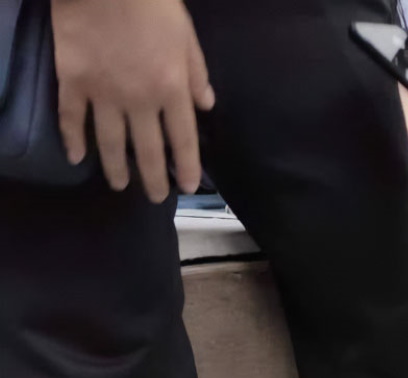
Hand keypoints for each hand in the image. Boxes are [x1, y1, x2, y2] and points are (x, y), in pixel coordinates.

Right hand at [51, 0, 214, 201]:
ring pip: (111, 142)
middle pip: (148, 150)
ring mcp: (103, 93)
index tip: (188, 186)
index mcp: (171, 88)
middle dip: (154, 179)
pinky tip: (75, 157)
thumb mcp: (185, 33)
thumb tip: (206, 105)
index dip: (187, 166)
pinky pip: (72, 117)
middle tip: (156, 198)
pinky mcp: (73, 80)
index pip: (183, 139)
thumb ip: (196, 72)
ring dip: (116, 168)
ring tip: (120, 185)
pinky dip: (72, 139)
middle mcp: (139, 100)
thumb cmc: (150, 0)